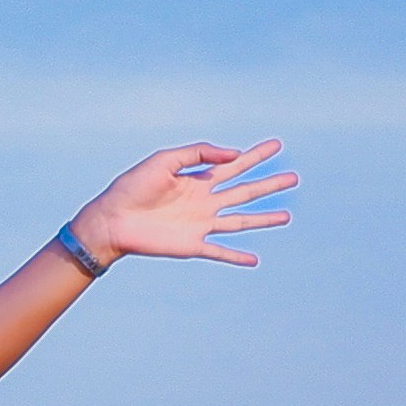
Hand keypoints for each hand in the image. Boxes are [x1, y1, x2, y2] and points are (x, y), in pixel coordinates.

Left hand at [63, 138, 289, 269]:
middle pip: (244, 191)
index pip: (233, 165)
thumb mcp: (165, 160)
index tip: (276, 145)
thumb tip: (233, 153)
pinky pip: (219, 251)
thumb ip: (198, 154)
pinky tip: (254, 260)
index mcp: (197, 180)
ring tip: (287, 217)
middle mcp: (203, 202)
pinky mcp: (192, 245)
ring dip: (263, 219)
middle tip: (294, 178)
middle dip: (268, 185)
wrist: (112, 219)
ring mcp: (200, 224)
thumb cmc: (132, 186)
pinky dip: (236, 256)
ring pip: (240, 220)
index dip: (255, 155)